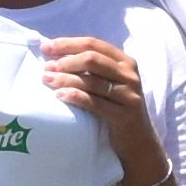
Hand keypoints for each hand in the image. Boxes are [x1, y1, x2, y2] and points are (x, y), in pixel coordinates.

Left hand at [38, 30, 162, 168]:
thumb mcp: (110, 84)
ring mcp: (129, 95)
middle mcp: (129, 75)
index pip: (93, 44)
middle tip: (47, 68)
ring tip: (47, 80)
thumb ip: (93, 69)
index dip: (68, 44)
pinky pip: (94, 103)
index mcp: (125, 62)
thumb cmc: (117, 109)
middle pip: (92, 59)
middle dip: (65, 61)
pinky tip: (60, 95)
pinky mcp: (124, 115)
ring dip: (65, 79)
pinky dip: (75, 97)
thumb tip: (56, 57)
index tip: (46, 47)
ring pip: (91, 81)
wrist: (139, 141)